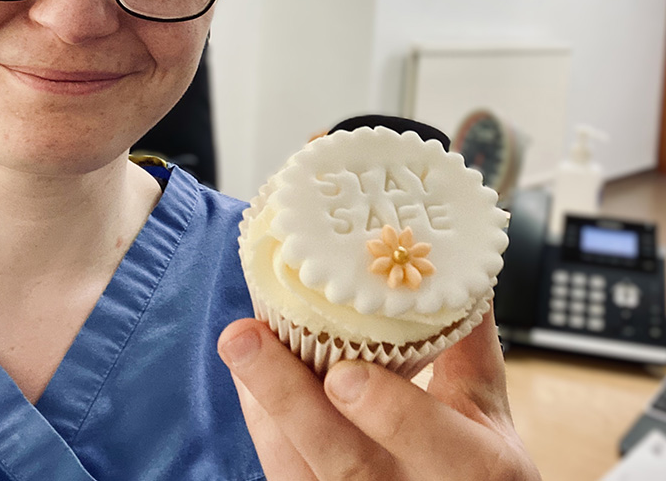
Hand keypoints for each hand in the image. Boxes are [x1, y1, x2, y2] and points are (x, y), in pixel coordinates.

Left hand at [217, 308, 540, 479]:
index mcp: (474, 467)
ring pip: (299, 470)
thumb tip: (457, 264)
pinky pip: (284, 471)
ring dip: (263, 402)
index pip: (433, 445)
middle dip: (289, 400)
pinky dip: (264, 419)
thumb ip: (468, 342)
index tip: (345, 372)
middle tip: (243, 338)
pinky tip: (248, 375)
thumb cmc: (476, 462)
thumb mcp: (485, 408)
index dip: (389, 413)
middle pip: (345, 462)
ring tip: (238, 343)